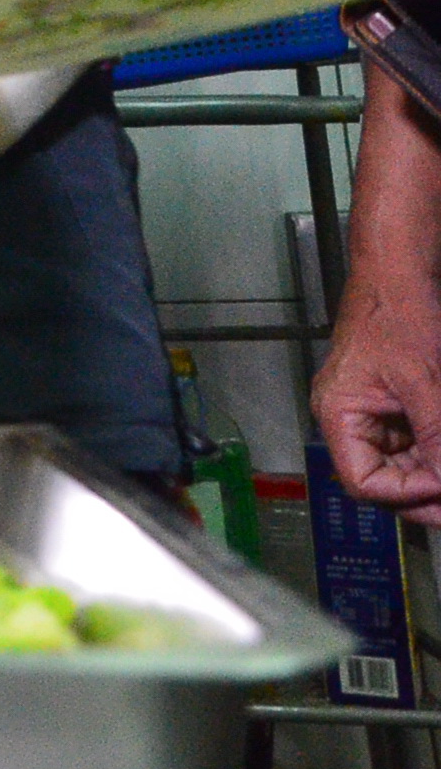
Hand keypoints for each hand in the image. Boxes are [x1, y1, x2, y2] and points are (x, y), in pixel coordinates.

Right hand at [321, 284, 440, 519]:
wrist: (400, 275)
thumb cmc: (397, 313)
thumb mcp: (425, 382)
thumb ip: (436, 437)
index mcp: (338, 414)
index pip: (363, 481)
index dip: (406, 493)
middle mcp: (349, 419)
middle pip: (384, 479)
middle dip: (426, 489)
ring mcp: (372, 413)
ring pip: (405, 465)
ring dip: (435, 470)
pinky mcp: (394, 405)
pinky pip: (416, 443)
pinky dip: (437, 451)